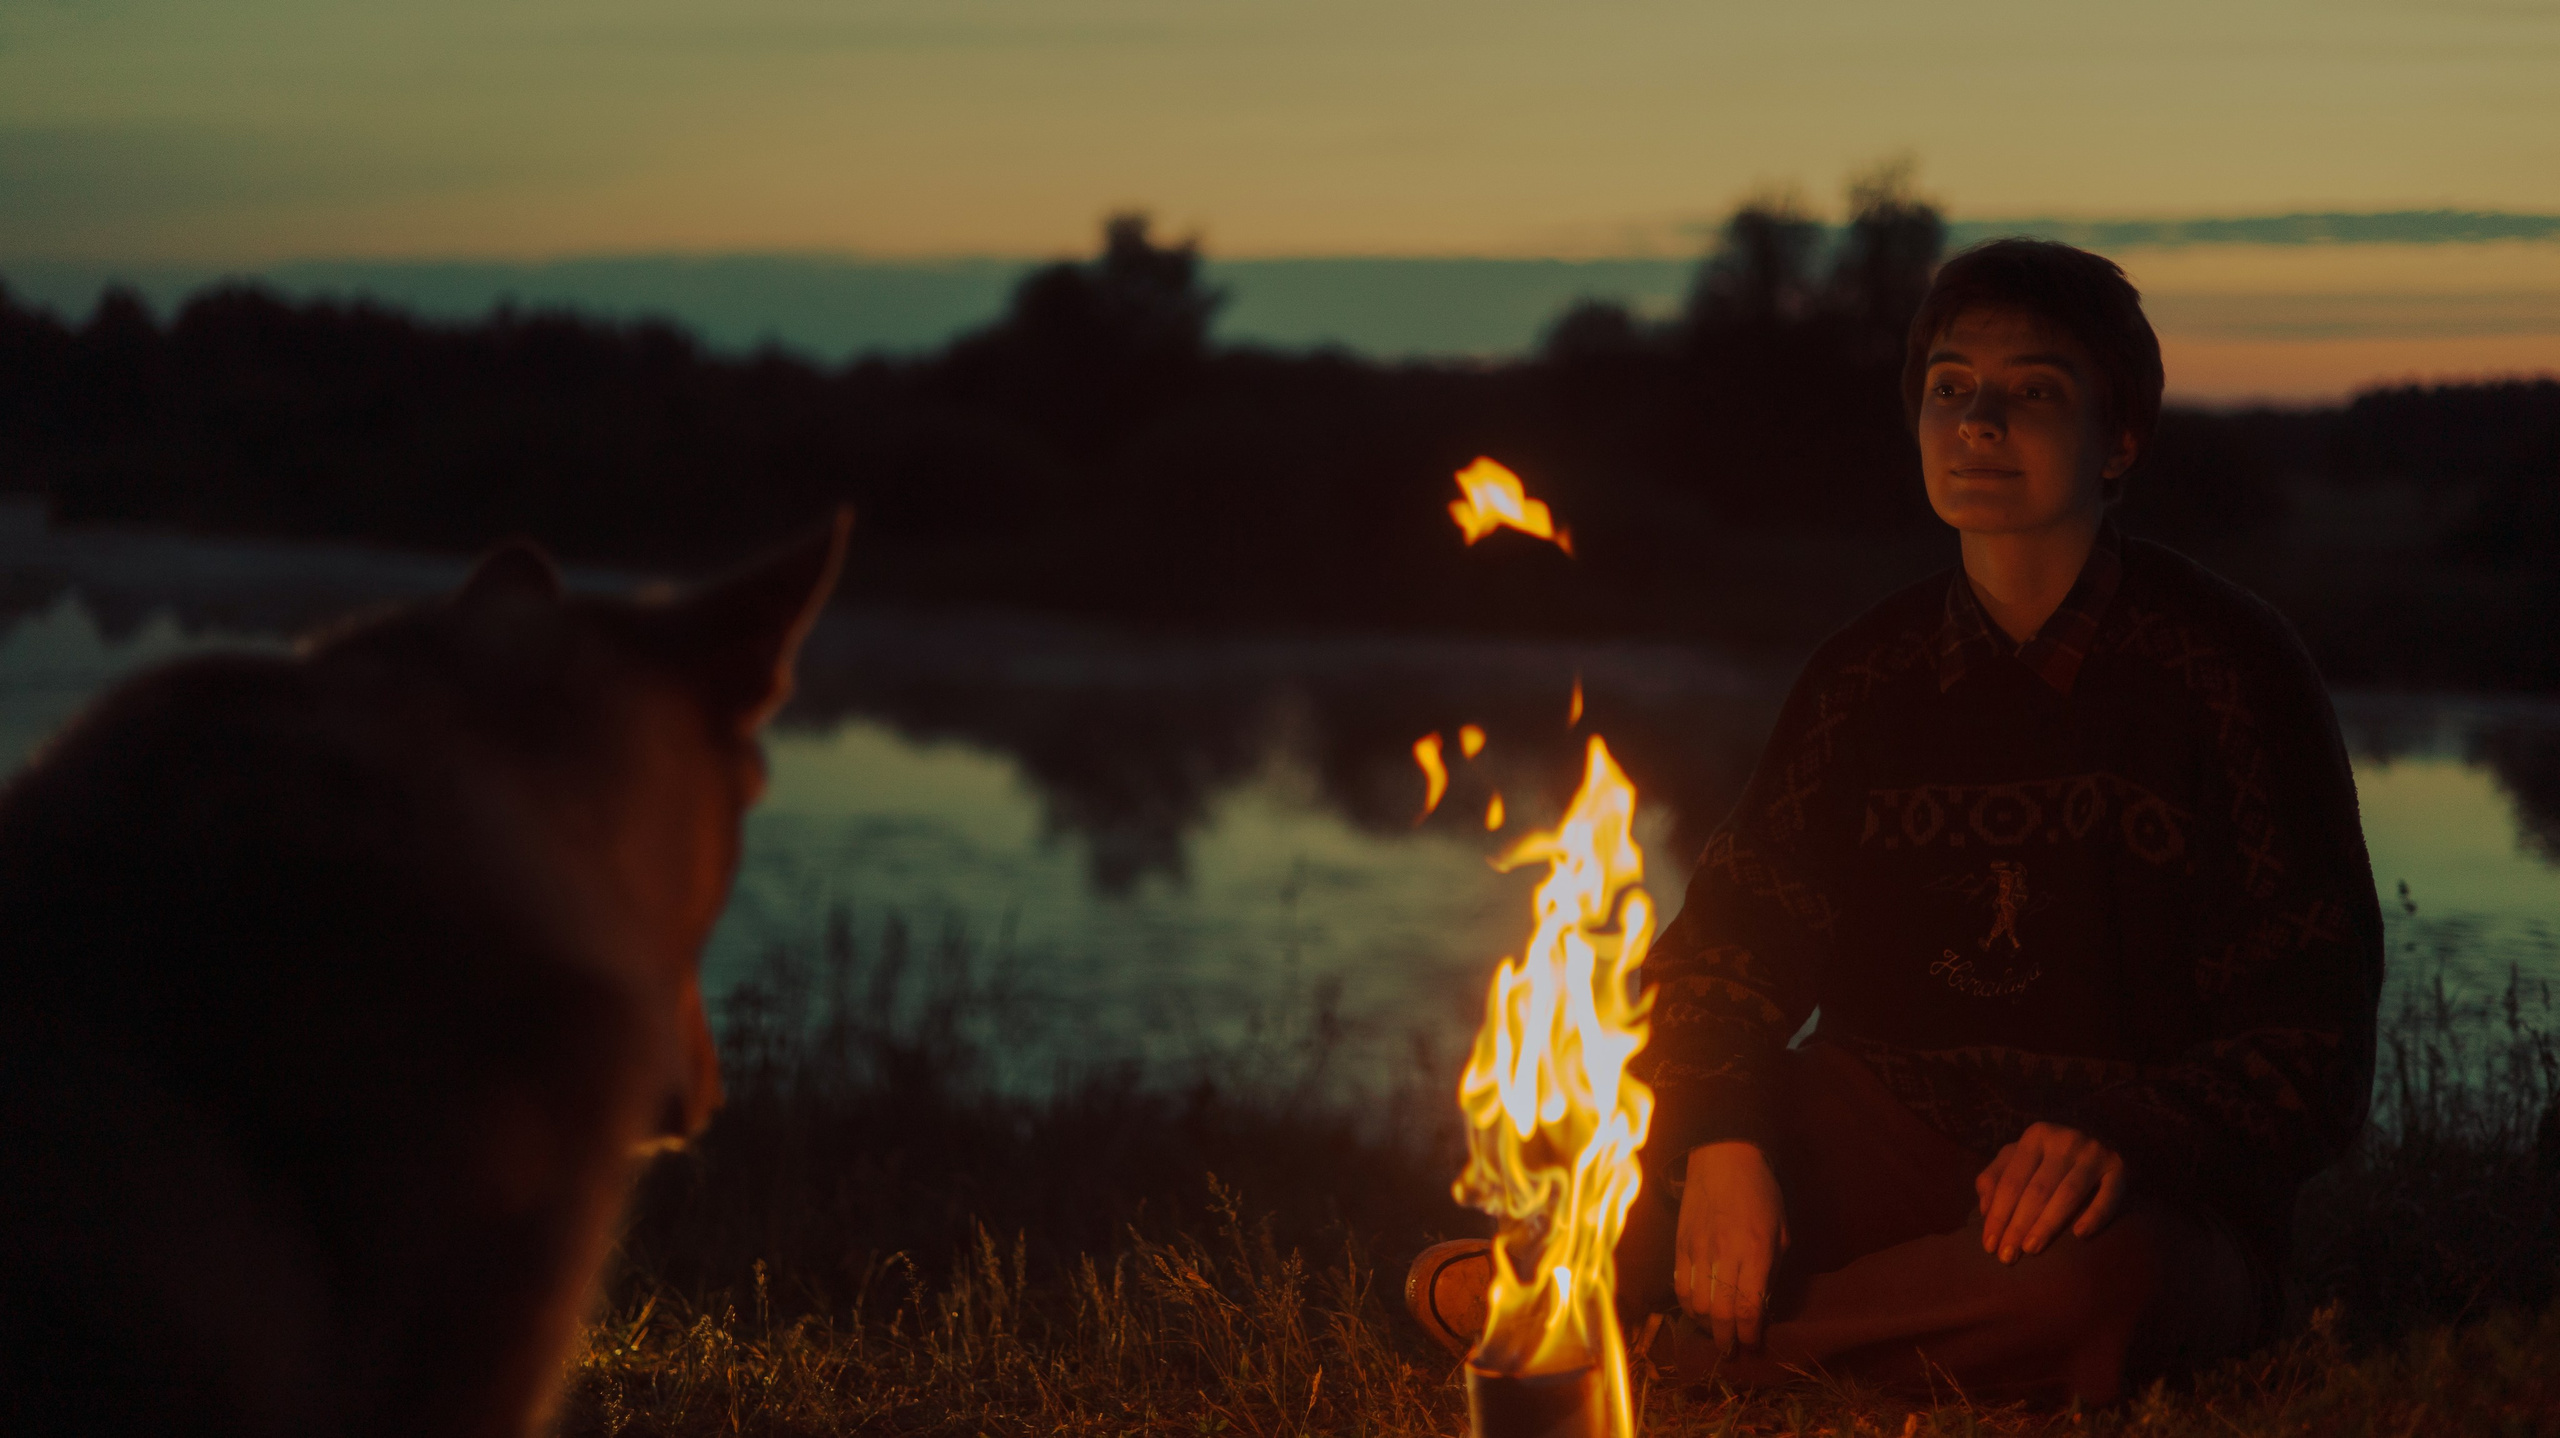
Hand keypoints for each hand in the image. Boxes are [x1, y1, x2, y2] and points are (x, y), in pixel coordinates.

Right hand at [1675, 1141, 1787, 1350]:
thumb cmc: (1760, 1192)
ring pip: (1696, 1303)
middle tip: (1732, 1352)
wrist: (1722, 1157)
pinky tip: (1696, 1312)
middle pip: (1720, 1312)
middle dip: (1727, 1338)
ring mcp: (1698, 1250)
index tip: (1754, 1345)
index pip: (1749, 1306)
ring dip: (1706, 1326)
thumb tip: (1763, 1299)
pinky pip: (1680, 1284)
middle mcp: (1724, 1254)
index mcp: (1755, 1251)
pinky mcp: (1680, 1245)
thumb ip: (1773, 1265)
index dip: (1750, 1333)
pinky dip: (1687, 1305)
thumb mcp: (1780, 1228)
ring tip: (1715, 1334)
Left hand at [1974, 1122, 2126, 1263]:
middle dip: (2018, 1225)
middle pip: (2037, 1189)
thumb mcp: (2018, 1159)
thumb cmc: (2047, 1157)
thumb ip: (1995, 1178)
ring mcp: (2093, 1152)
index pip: (2011, 1181)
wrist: (2099, 1137)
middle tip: (2008, 1257)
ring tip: (2032, 1249)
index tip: (1989, 1246)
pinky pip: (2108, 1195)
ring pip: (2068, 1193)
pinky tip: (2079, 1234)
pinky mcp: (2119, 1167)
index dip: (1998, 1215)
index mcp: (2035, 1136)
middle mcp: (2064, 1140)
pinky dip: (2094, 1215)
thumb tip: (1985, 1208)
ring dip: (2048, 1224)